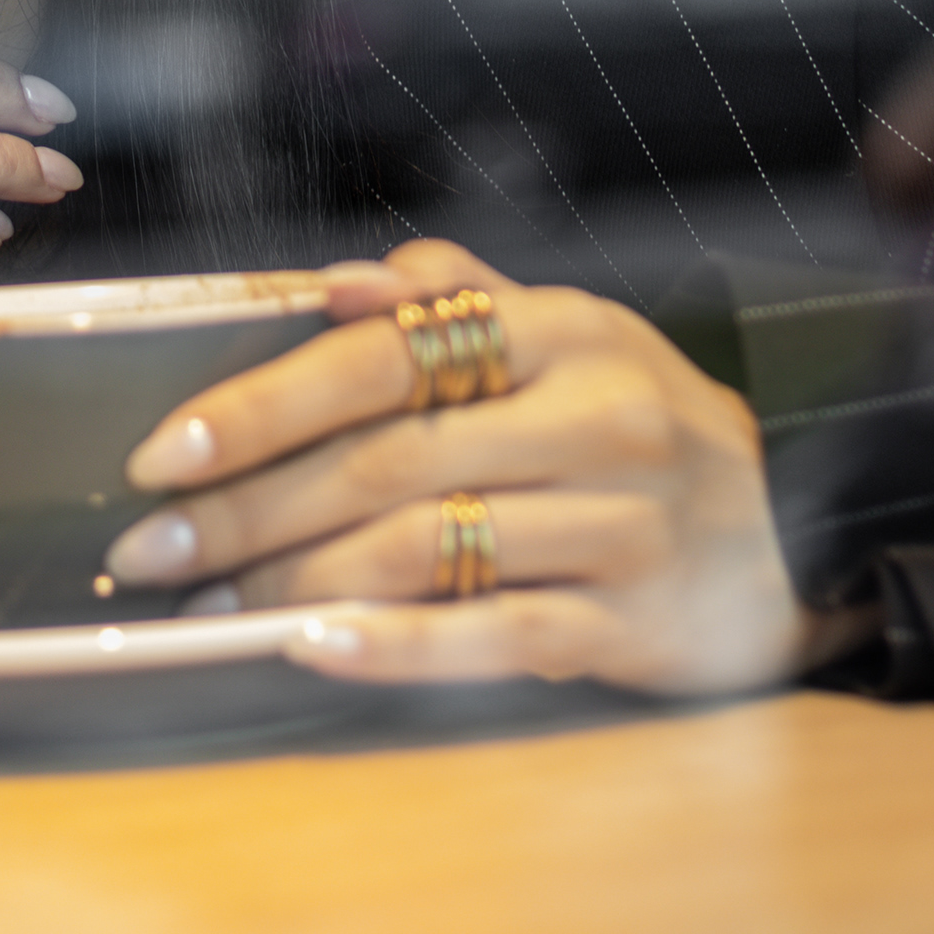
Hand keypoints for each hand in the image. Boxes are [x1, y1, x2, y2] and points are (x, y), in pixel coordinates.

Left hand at [105, 240, 877, 696]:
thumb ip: (443, 295)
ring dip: (298, 582)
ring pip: (429, 552)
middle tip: (157, 543)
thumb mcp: (552, 327)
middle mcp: (595, 419)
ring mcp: (623, 527)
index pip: (385, 358)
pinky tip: (315, 647)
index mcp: (558, 330)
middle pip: (388, 464)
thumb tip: (333, 286)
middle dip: (251, 508)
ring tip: (212, 603)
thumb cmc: (621, 408)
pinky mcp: (637, 624)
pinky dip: (399, 647)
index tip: (166, 449)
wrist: (776, 520)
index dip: (264, 404)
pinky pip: (498, 637)